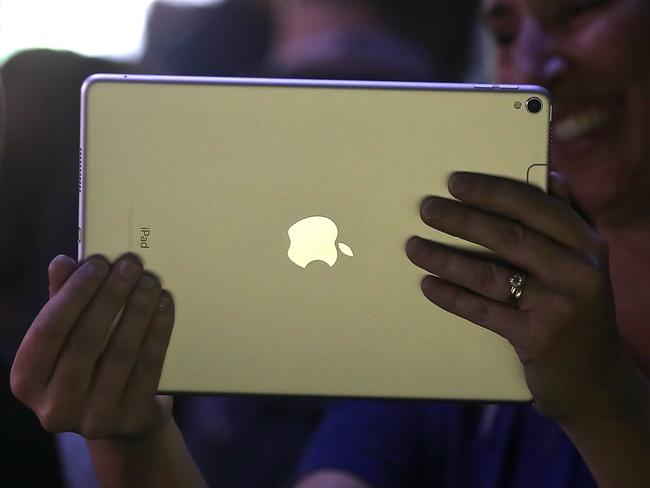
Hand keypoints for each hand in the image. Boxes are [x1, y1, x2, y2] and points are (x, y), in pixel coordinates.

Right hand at [10, 254, 174, 439]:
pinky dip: (158, 332)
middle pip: (85, 340)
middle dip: (111, 297)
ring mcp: (93, 419)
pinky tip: (164, 305)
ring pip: (119, 352)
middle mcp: (53, 406)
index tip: (99, 263)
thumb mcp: (69, 338)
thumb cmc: (90, 367)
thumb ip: (62, 301)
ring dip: (138, 310)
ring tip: (151, 282)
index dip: (74, 293)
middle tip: (131, 266)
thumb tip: (62, 262)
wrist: (124, 418)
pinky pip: (148, 367)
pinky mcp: (130, 419)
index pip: (48, 329)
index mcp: (27, 380)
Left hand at [406, 171, 627, 421]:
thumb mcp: (586, 264)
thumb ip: (569, 221)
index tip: (455, 183)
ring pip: (489, 274)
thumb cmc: (578, 310)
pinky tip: (427, 285)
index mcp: (587, 244)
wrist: (595, 379)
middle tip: (426, 209)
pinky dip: (451, 296)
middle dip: (461, 219)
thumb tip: (550, 176)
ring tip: (413, 247)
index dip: (491, 192)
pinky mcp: (536, 337)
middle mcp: (577, 271)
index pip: (533, 206)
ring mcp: (557, 306)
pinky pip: (482, 310)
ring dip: (445, 258)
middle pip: (507, 236)